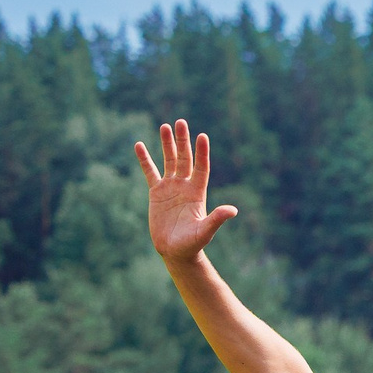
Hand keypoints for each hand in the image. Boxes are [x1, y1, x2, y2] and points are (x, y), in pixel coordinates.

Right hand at [134, 119, 238, 264]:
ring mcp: (170, 188)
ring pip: (168, 161)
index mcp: (198, 193)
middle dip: (183, 141)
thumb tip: (233, 210)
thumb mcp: (205, 231)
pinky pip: (150, 172)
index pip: (201, 167)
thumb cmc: (192, 244)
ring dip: (167, 144)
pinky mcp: (156, 193)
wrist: (175, 251)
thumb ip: (217, 219)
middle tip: (181, 122)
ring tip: (165, 126)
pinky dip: (145, 159)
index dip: (202, 152)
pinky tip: (139, 145)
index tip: (202, 136)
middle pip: (184, 159)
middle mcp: (185, 187)